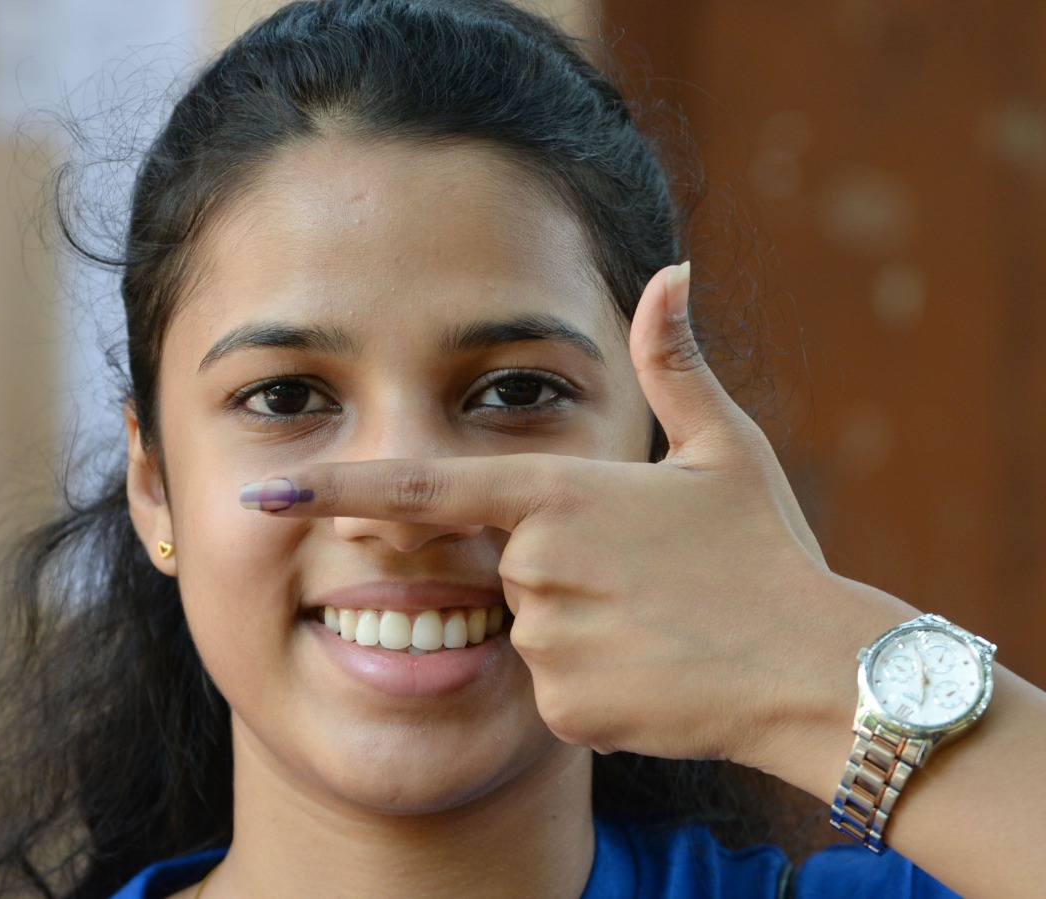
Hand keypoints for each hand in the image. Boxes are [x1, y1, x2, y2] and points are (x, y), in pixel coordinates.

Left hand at [239, 263, 908, 772]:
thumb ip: (676, 363)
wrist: (815, 673)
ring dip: (583, 625)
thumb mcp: (724, 450)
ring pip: (533, 628)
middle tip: (646, 580)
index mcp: (560, 493)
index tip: (272, 492)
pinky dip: (596, 680)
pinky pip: (555, 686)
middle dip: (560, 570)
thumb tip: (670, 273)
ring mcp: (547, 640)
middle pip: (505, 565)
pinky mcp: (564, 707)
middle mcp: (537, 565)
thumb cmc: (767, 554)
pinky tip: (656, 671)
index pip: (424, 484)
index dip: (341, 487)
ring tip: (659, 625)